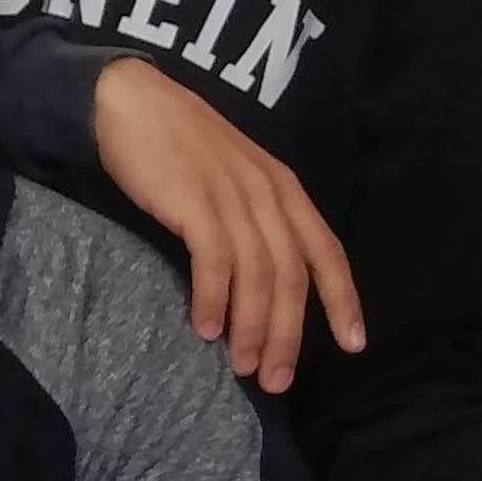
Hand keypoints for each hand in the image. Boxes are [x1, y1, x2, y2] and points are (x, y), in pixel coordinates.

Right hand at [88, 59, 365, 392]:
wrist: (128, 100)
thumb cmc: (174, 141)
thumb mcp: (231, 174)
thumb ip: (250, 215)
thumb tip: (257, 277)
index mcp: (283, 187)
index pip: (326, 251)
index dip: (343, 300)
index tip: (352, 345)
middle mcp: (267, 193)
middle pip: (292, 276)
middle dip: (289, 334)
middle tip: (276, 380)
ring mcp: (232, 196)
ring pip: (259, 276)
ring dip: (253, 328)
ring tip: (243, 366)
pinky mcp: (194, 202)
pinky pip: (215, 262)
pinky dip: (213, 300)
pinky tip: (205, 329)